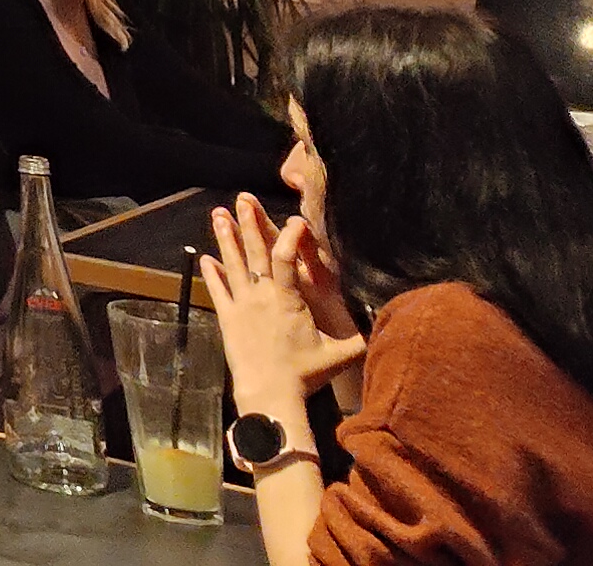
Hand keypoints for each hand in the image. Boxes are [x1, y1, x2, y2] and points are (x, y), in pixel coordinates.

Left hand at [204, 193, 363, 411]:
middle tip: (243, 199)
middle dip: (250, 223)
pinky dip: (210, 273)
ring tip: (218, 214)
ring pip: (232, 263)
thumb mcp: (340, 355)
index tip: (296, 219)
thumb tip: (388, 324)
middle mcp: (263, 296)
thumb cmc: (306, 375)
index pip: (288, 258)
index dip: (291, 236)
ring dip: (225, 238)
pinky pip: (217, 290)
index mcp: (289, 300)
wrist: (269, 393)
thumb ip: (361, 337)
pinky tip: (204, 258)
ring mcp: (242, 304)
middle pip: (255, 252)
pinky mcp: (227, 318)